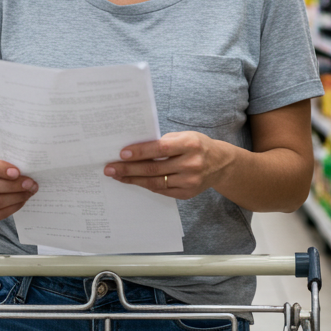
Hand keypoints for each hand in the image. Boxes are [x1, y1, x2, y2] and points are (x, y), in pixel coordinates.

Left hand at [105, 132, 236, 199]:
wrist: (221, 163)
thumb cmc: (197, 145)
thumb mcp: (184, 136)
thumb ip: (163, 142)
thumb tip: (135, 150)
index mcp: (190, 144)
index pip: (160, 149)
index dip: (140, 152)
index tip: (121, 154)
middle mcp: (191, 164)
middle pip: (154, 168)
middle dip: (128, 169)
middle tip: (110, 168)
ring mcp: (190, 181)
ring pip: (155, 182)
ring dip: (133, 179)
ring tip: (117, 176)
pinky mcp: (187, 193)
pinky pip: (162, 190)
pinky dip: (146, 185)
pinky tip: (133, 181)